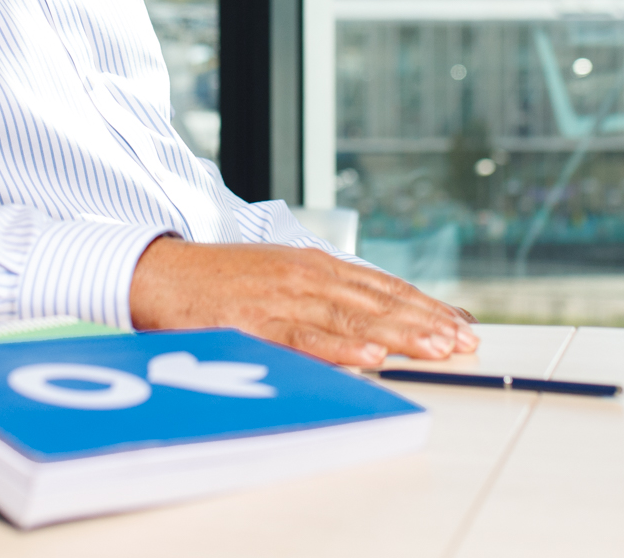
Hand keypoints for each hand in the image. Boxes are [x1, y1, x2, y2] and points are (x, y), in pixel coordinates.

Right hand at [128, 237, 478, 365]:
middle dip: (425, 322)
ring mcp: (281, 299)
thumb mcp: (278, 276)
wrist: (159, 273)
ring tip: (437, 349)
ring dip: (399, 335)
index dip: (424, 306)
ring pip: (351, 319)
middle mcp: (305, 277)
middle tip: (464, 341)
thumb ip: (322, 297)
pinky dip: (341, 350)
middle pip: (376, 302)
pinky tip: (372, 359)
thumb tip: (371, 328)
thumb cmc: (219, 282)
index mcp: (314, 265)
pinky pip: (305, 339)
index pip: (382, 286)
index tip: (460, 324)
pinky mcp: (255, 324)